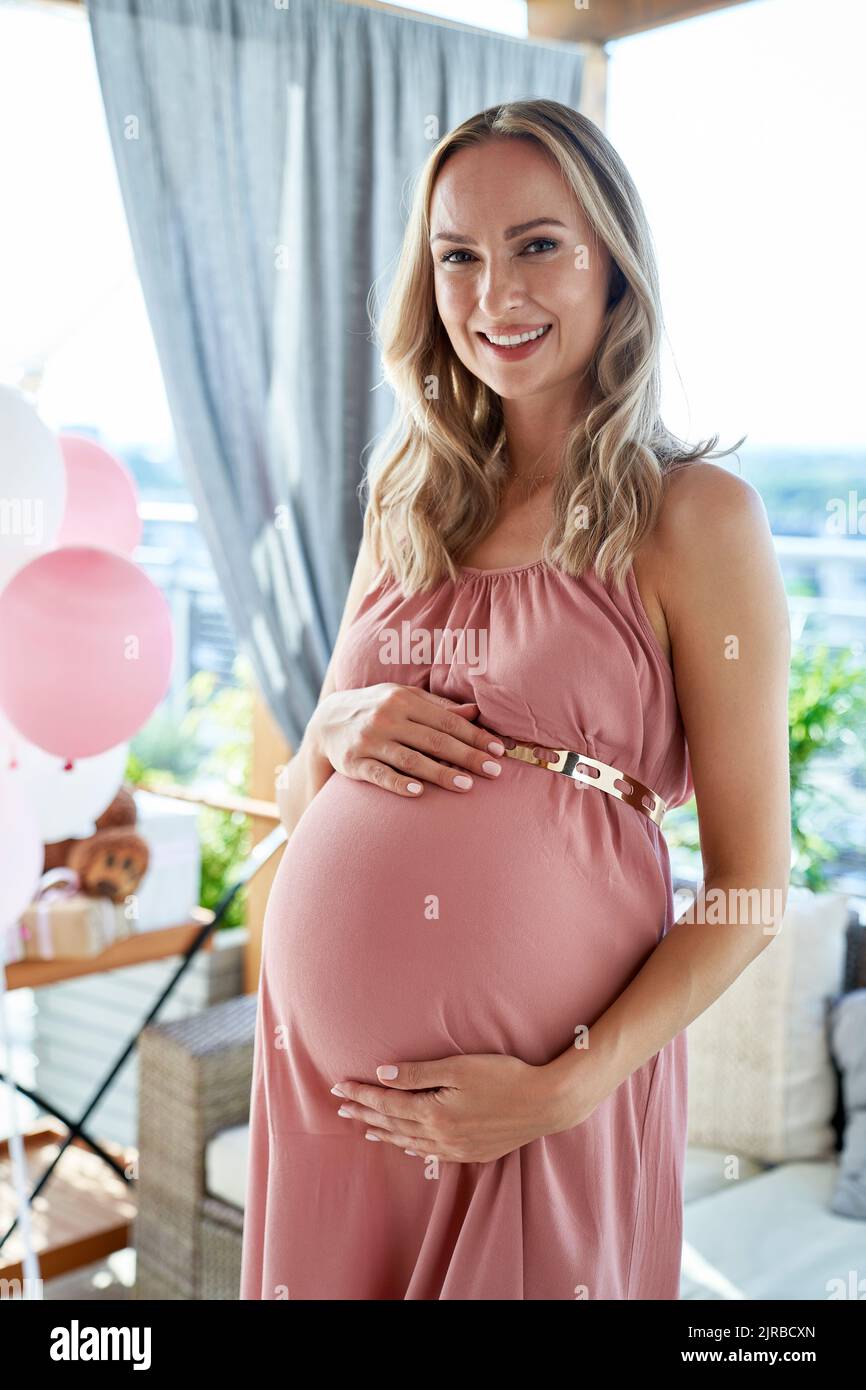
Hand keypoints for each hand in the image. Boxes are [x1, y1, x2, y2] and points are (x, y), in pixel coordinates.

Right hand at [310, 684, 504, 796]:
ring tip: (466, 785)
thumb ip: (439, 707)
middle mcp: (387, 717)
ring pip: (410, 759)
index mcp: (404, 699)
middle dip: (467, 756)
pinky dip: (398, 783)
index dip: (475, 736)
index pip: (447, 720)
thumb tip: (476, 712)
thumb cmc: (376, 709)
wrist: (326, 721)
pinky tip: (418, 792)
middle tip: (494, 771)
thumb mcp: (404, 699)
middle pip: (434, 739)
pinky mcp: (353, 762)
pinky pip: (379, 774)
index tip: (498, 750)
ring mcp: (369, 740)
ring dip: (440, 773)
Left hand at [330, 1052, 593, 1163]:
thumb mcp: (458, 1067)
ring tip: (365, 1128)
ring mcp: (457, 1148)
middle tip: (340, 1110)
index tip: (338, 1088)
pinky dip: (412, 1147)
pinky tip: (407, 1145)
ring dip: (385, 1134)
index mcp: (434, 1112)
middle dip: (365, 1115)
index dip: (361, 1095)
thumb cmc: (504, 1076)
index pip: (387, 1103)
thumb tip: (382, 1074)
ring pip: (410, 1142)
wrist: (546, 1103)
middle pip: (393, 1125)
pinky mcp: (472, 1152)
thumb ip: (418, 1073)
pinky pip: (432, 1153)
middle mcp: (441, 1135)